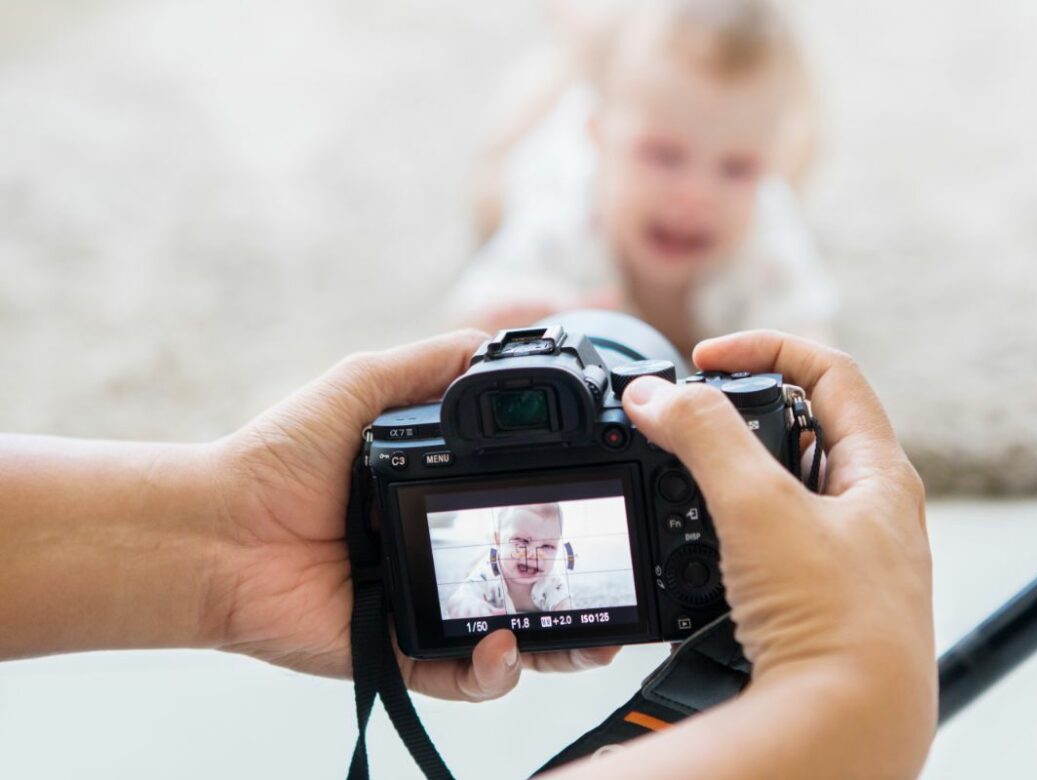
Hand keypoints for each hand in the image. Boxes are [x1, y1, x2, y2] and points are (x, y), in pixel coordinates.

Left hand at [206, 330, 617, 700]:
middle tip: (618, 595)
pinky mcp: (396, 654)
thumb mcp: (361, 388)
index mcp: (439, 501)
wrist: (216, 530)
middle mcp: (438, 558)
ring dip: (557, 647)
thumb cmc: (277, 460)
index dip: (565, 519)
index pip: (519, 514)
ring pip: (508, 641)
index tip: (603, 506)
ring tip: (590, 642)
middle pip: (527, 585)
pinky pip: (457, 679)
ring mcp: (422, 610)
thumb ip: (426, 365)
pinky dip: (490, 675)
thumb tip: (492, 343)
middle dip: (579, 598)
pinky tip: (504, 649)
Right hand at [618, 331, 934, 774]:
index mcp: (880, 472)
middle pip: (805, 427)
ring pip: (782, 490)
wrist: (845, 729)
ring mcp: (845, 560)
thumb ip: (704, 437)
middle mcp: (871, 513)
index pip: (830, 371)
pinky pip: (768, 544)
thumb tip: (656, 396)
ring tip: (689, 483)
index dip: (766, 347)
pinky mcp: (816, 602)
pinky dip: (729, 532)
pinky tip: (703, 552)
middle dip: (742, 415)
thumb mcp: (760, 506)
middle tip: (689, 420)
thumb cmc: (835, 624)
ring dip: (731, 476)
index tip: (706, 359)